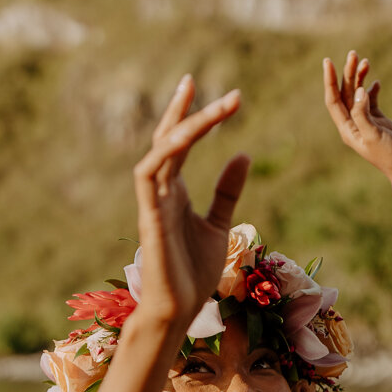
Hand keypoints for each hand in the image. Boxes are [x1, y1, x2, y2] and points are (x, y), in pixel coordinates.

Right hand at [132, 75, 250, 327]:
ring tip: (213, 107)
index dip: (195, 117)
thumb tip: (243, 154)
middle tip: (202, 83)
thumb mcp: (220, 224)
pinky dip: (165, 152)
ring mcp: (152, 202)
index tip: (221, 97)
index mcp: (175, 192)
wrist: (179, 309)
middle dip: (183, 110)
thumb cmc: (195, 273)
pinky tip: (184, 137)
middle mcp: (160, 191)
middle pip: (168, 139)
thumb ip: (227, 191)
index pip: (181, 144)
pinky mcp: (149, 216)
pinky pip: (148, 174)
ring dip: (183, 126)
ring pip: (161, 151)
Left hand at [323, 53, 391, 184]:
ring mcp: (367, 122)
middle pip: (345, 94)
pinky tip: (376, 82)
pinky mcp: (380, 122)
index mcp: (348, 129)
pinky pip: (371, 101)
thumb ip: (363, 114)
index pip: (333, 101)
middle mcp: (354, 125)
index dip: (329, 81)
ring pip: (358, 95)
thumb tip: (359, 91)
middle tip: (353, 54)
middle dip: (347, 73)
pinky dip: (372, 89)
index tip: (327, 61)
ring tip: (365, 61)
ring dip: (360, 78)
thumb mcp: (375, 135)